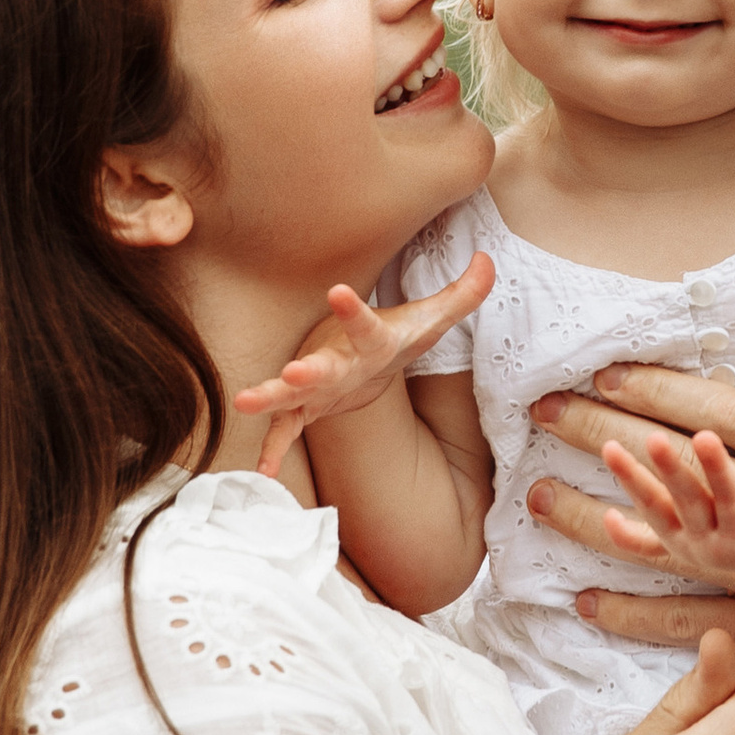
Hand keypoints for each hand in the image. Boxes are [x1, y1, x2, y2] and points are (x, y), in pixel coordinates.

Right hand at [232, 253, 492, 479]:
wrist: (364, 350)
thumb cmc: (398, 332)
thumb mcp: (433, 317)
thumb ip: (464, 293)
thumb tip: (488, 262)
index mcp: (369, 338)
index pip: (365, 323)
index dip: (352, 310)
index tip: (337, 291)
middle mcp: (337, 359)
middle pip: (320, 365)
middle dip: (305, 370)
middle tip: (291, 372)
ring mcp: (317, 384)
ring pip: (288, 394)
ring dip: (269, 399)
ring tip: (246, 403)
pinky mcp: (307, 408)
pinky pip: (287, 430)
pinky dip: (274, 448)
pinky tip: (263, 472)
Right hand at [599, 426, 734, 584]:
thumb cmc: (734, 533)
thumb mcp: (686, 535)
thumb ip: (644, 536)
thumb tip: (604, 521)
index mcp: (683, 538)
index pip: (652, 505)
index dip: (631, 479)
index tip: (609, 447)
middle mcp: (710, 548)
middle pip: (687, 502)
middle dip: (670, 470)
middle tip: (651, 438)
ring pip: (731, 506)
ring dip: (718, 472)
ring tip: (705, 437)